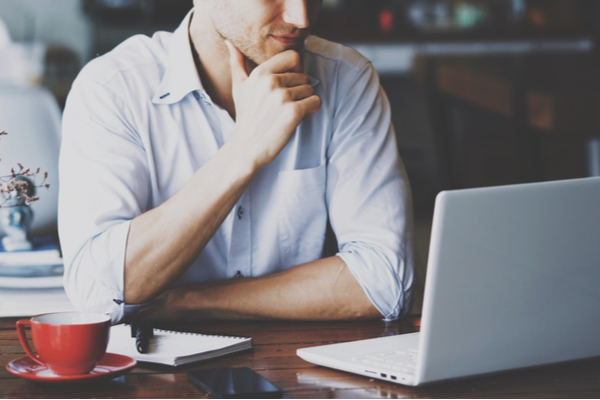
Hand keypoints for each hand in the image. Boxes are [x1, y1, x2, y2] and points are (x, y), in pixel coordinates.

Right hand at [225, 40, 320, 168]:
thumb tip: (230, 43)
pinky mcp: (293, 112)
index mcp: (260, 73)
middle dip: (299, 91)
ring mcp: (282, 96)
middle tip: (283, 107)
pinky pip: (315, 102)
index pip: (293, 57)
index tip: (287, 85)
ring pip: (310, 90)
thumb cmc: (246, 118)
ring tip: (287, 114)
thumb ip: (237, 64)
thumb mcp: (239, 88)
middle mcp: (271, 81)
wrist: (247, 147)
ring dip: (304, 103)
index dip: (295, 71)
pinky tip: (296, 119)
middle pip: (303, 76)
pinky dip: (310, 111)